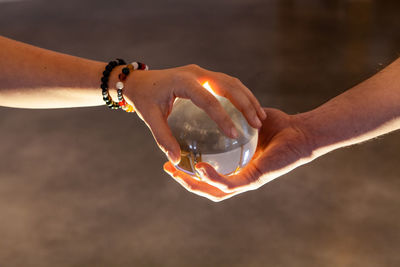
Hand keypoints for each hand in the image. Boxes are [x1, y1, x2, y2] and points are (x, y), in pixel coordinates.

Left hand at [122, 64, 265, 162]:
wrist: (139, 80)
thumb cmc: (143, 99)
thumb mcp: (149, 117)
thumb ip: (162, 138)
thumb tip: (176, 159)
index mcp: (183, 82)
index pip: (208, 100)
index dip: (223, 117)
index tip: (234, 135)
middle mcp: (196, 73)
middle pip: (228, 85)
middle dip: (245, 104)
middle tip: (257, 123)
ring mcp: (202, 72)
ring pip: (232, 82)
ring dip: (247, 98)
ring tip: (259, 118)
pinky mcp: (205, 75)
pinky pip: (228, 83)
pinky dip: (241, 95)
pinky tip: (249, 110)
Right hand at [163, 108, 313, 200]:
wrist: (299, 131)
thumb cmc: (277, 125)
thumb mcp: (245, 120)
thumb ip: (230, 118)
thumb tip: (212, 106)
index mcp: (236, 166)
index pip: (207, 175)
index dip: (188, 171)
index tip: (172, 159)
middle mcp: (239, 177)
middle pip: (206, 187)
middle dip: (185, 181)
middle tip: (168, 168)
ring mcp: (246, 181)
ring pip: (214, 191)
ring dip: (193, 184)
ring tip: (177, 173)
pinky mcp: (253, 180)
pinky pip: (229, 184)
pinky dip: (212, 178)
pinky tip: (200, 167)